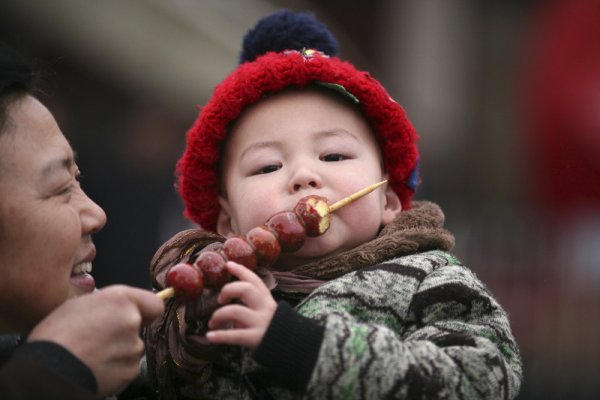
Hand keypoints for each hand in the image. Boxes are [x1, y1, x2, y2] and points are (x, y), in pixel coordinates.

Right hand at [27, 285, 163, 396]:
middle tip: (99, 337)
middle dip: (124, 331)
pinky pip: (127, 366)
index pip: (154, 303)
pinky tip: (95, 366)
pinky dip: (116, 368)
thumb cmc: (56, 336)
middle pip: (139, 326)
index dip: (145, 310)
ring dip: (119, 350)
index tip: (138, 314)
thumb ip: (107, 303)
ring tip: (92, 353)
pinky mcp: (131, 370)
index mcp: (120, 299)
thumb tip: (116, 309)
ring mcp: (133, 347)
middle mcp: (132, 321)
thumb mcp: (78, 304)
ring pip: (132, 347)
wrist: (48, 371)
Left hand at [206, 262, 276, 350]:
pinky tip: (209, 337)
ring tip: (212, 323)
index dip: (241, 270)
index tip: (228, 264)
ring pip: (236, 311)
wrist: (295, 348)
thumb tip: (231, 308)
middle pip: (246, 289)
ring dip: (218, 315)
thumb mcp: (268, 312)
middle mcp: (265, 308)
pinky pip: (235, 335)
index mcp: (267, 300)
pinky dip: (220, 336)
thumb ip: (252, 307)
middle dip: (228, 290)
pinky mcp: (256, 338)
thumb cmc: (275, 329)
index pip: (254, 280)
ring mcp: (261, 322)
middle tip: (220, 300)